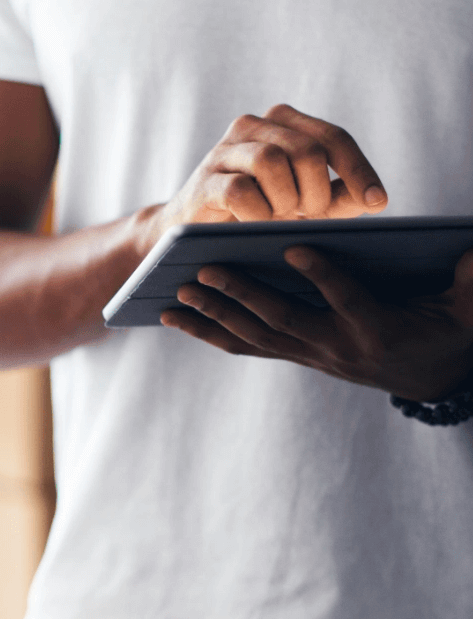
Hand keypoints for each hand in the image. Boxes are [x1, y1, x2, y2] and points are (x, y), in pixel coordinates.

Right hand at [142, 103, 387, 246]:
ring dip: (285, 200)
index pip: (333, 137)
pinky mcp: (203, 181)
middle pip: (307, 150)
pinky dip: (257, 213)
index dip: (358, 170)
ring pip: (272, 160)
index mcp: (283, 124)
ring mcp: (224, 151)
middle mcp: (253, 126)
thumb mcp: (304, 205)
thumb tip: (374, 199)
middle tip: (308, 216)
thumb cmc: (255, 215)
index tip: (377, 203)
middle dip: (317, 191)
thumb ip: (339, 198)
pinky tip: (256, 224)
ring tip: (279, 218)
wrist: (194, 234)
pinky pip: (240, 190)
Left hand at [161, 246, 472, 401]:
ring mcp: (312, 355)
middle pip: (284, 319)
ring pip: (255, 337)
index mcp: (379, 329)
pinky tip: (178, 318)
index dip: (324, 274)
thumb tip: (472, 247)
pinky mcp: (296, 355)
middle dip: (242, 295)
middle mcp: (338, 348)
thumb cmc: (448, 324)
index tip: (296, 245)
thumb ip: (469, 279)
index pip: (349, 299)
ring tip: (177, 295)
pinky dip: (209, 332)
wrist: (432, 373)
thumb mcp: (467, 304)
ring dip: (214, 316)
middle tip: (205, 270)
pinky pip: (246, 345)